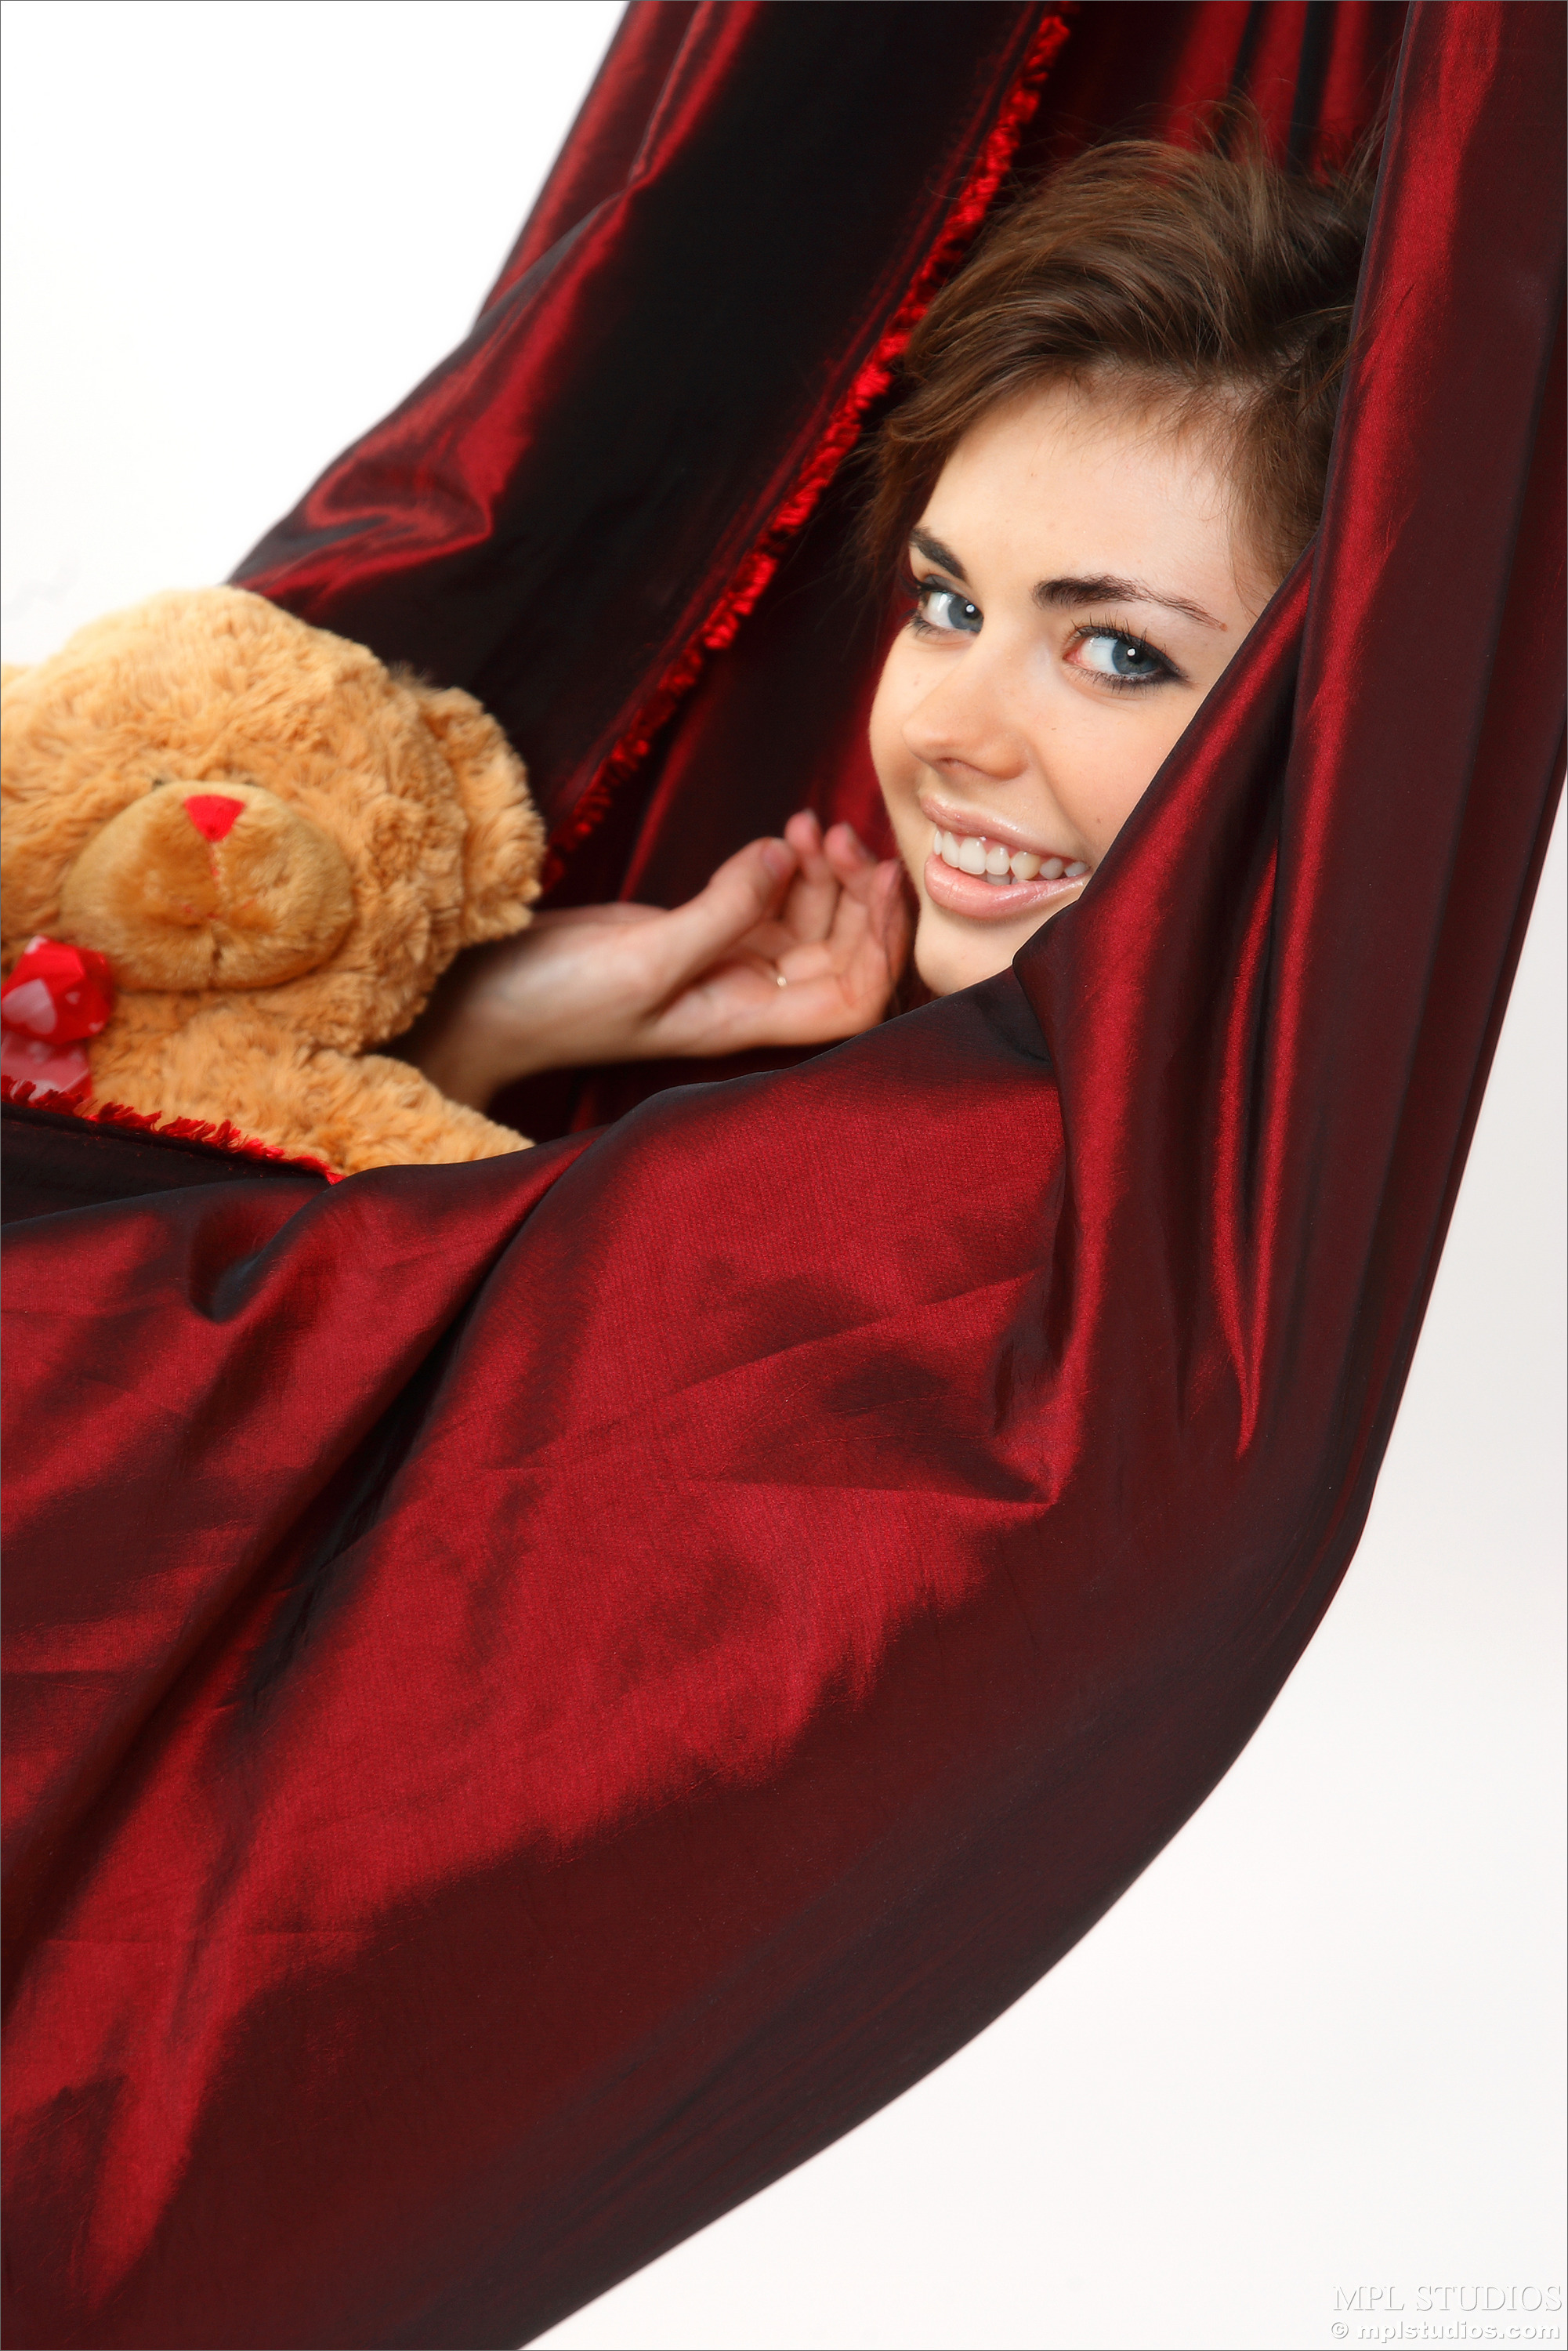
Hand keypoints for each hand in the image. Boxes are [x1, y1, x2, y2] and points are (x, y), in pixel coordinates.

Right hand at [402, 811, 911, 1108]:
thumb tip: (790, 859)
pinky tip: (779, 835)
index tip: (882, 881)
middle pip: (842, 952)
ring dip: (822, 871)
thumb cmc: (551, 1003)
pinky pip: (763, 900)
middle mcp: (742, 998)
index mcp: (741, 1021)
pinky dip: (782, 866)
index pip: (853, 1002)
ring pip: (807, 920)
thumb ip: (724, 912)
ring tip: (807, 823)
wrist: (477, 1002)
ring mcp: (719, 964)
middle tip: (835, 833)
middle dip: (855, 893)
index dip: (884, 947)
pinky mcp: (691, 933)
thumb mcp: (642, 959)